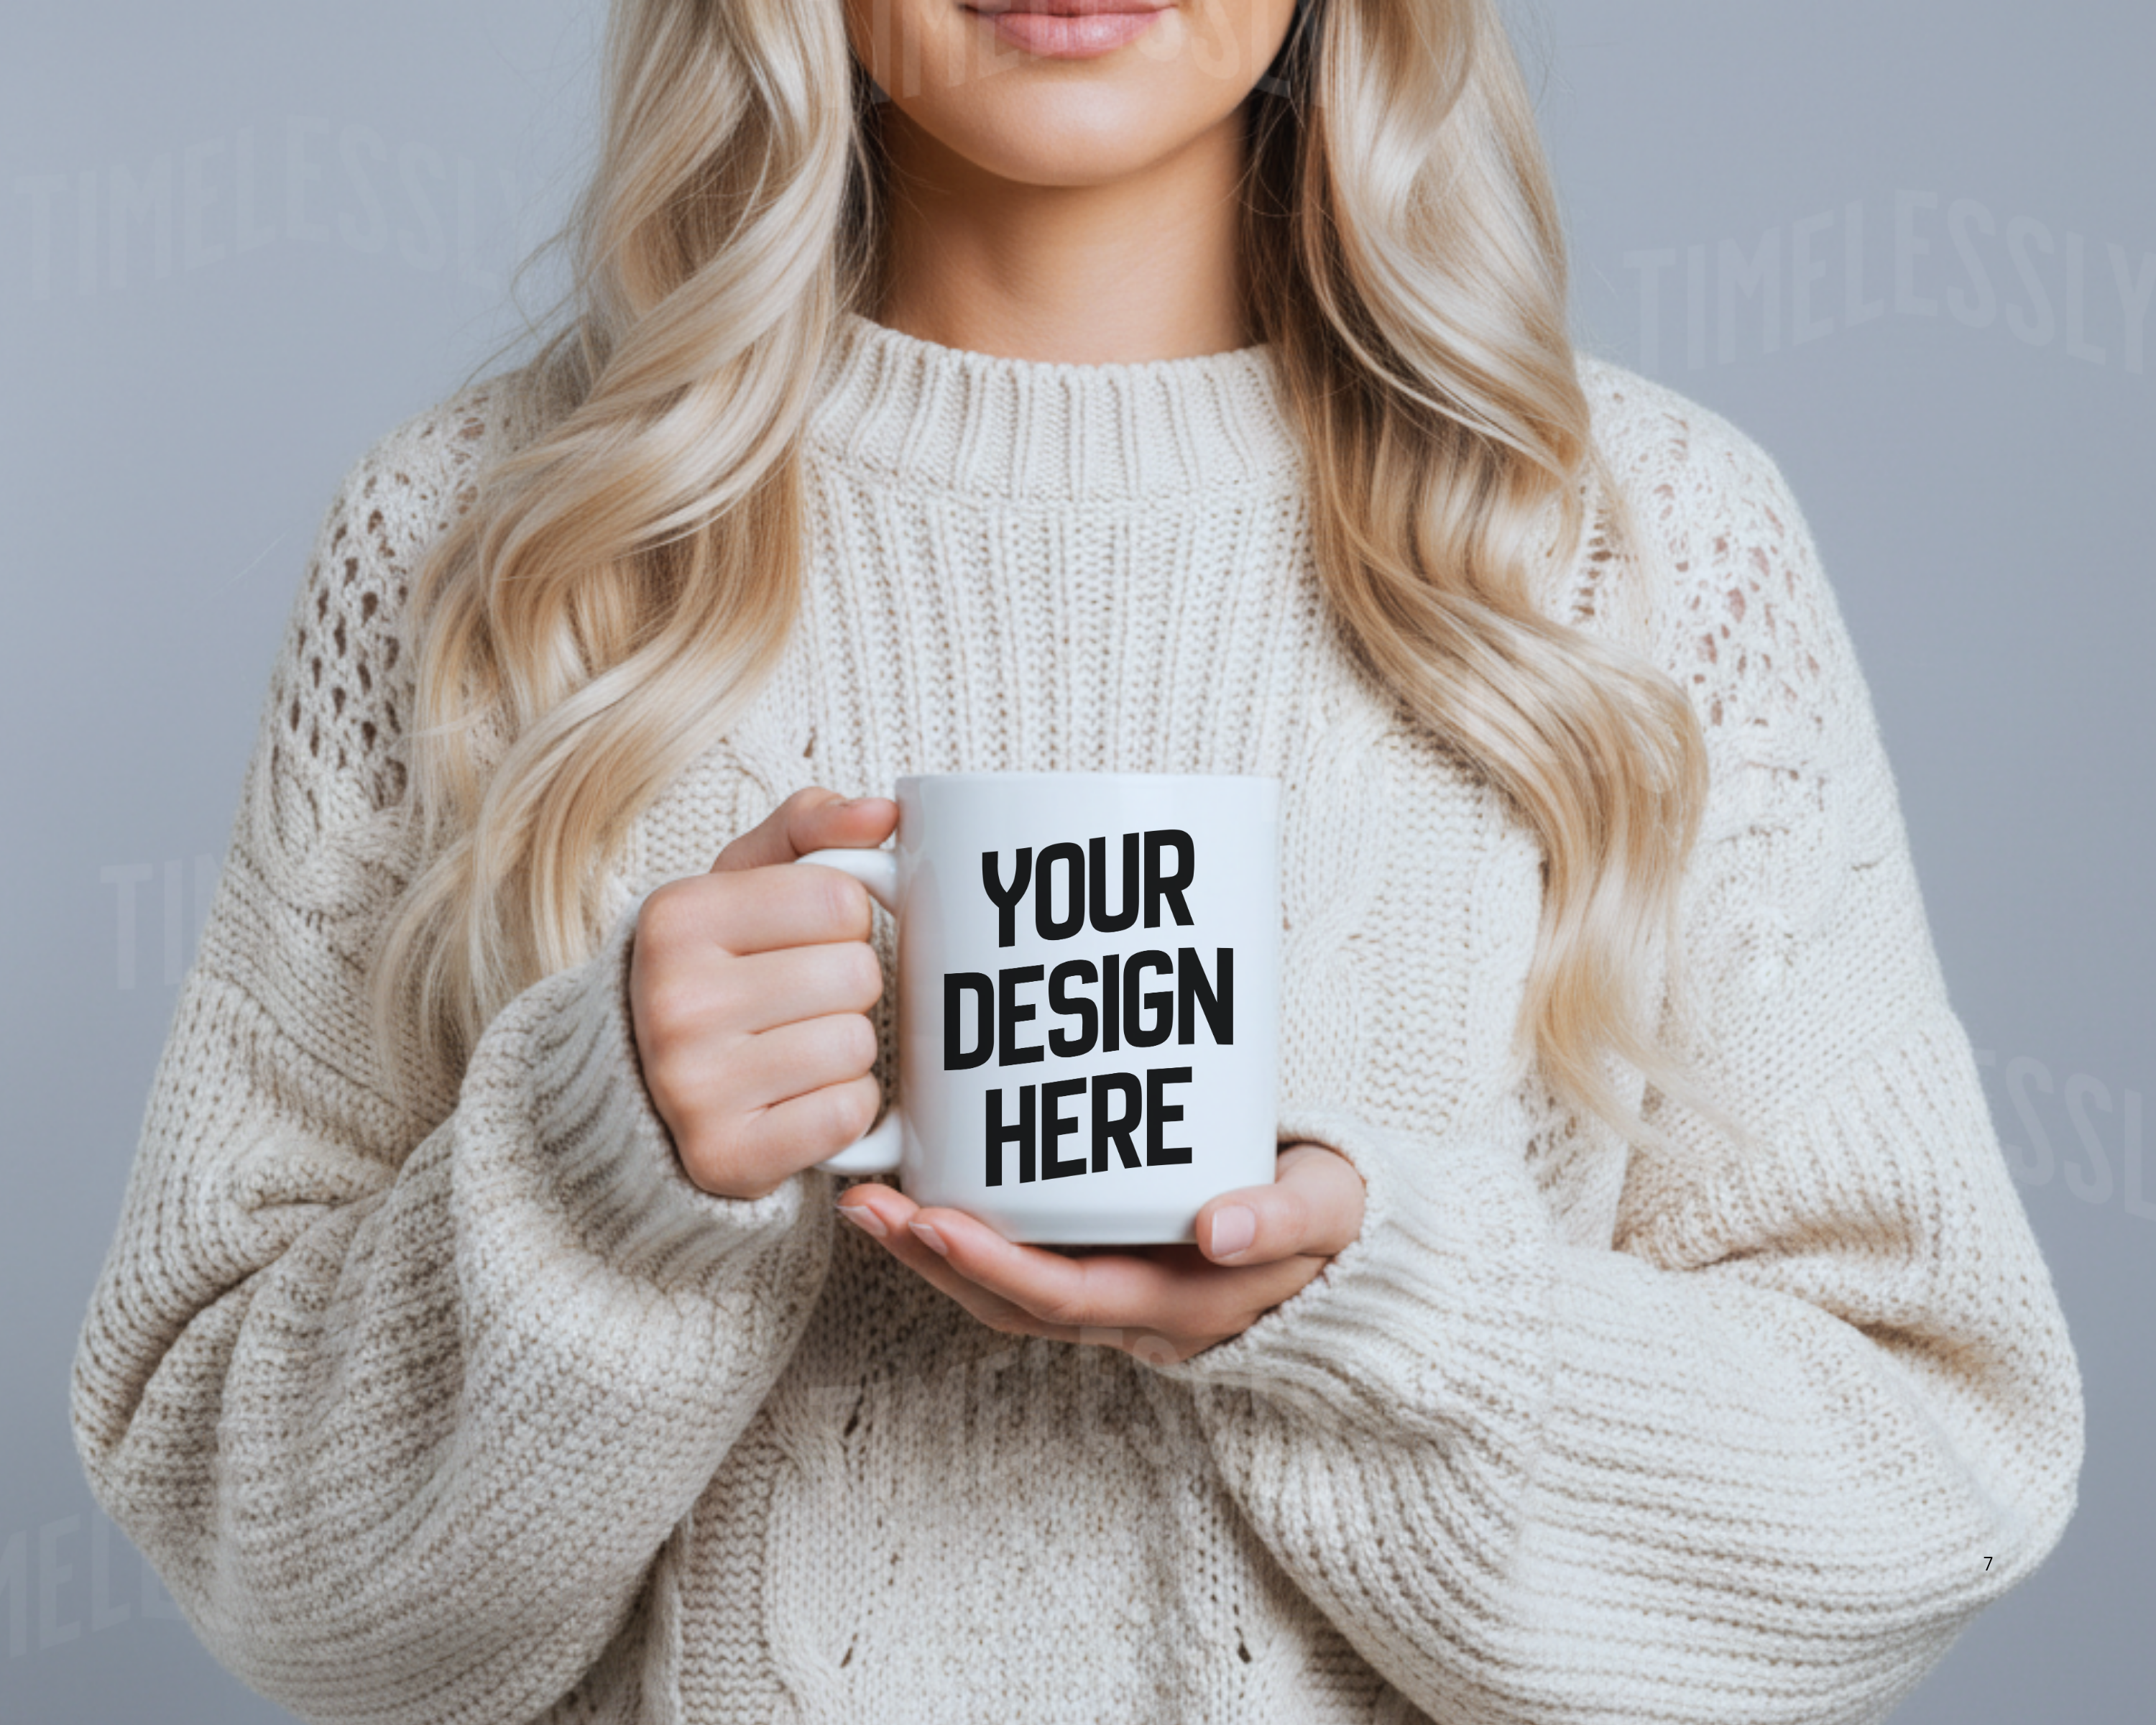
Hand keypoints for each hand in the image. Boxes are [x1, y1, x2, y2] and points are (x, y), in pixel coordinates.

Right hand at [629, 787, 897, 1200]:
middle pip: (857, 974)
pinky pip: (848, 1115)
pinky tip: (799, 1098)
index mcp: (676, 917)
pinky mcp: (725, 1157)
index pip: (841, 899)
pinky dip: (844, 1108)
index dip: (844, 920)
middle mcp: (672, 1001)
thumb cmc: (716, 967)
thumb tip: (885, 813)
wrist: (643, 1087)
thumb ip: (812, 826)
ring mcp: (692, 1088)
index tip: (803, 939)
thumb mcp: (744, 881)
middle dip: (848, 985)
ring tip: (795, 1046)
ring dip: (848, 1048)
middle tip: (801, 999)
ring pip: (856, 1045)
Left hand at [834, 1143, 1365, 1363]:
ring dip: (934, 1252)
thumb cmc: (1336, 1222)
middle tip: (866, 1202)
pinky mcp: (1108, 1265)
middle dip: (933, 1259)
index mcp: (1182, 1305)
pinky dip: (969, 1237)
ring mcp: (1117, 1295)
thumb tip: (1216, 1228)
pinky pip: (1024, 1266)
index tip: (931, 1219)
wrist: (1352, 1247)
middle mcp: (1136, 1313)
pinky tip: (928, 1192)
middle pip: (1011, 1303)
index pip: (1066, 1298)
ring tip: (871, 1200)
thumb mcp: (1327, 1210)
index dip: (993, 1266)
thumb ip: (1280, 1218)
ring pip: (1006, 1292)